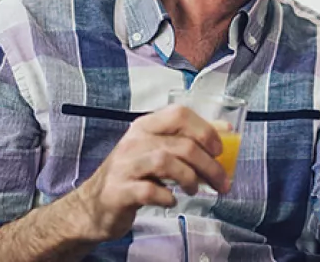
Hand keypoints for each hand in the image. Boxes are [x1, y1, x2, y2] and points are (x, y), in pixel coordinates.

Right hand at [62, 105, 227, 241]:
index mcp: (145, 127)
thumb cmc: (132, 176)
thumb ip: (188, 140)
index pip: (179, 114)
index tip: (219, 151)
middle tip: (220, 182)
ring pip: (165, 162)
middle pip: (180, 144)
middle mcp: (133, 142)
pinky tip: (171, 201)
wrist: (93, 206)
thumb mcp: (157, 151)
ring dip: (189, 178)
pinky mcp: (118, 191)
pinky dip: (167, 197)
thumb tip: (226, 130)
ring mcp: (124, 166)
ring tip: (194, 190)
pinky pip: (149, 190)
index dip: (205, 130)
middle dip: (208, 165)